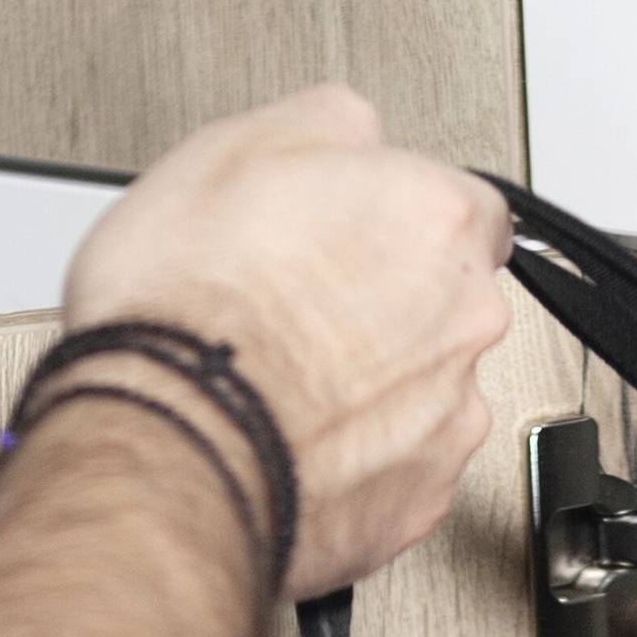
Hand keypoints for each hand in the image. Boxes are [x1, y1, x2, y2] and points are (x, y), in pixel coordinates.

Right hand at [63, 84, 513, 596]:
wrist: (170, 454)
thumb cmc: (190, 316)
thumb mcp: (232, 151)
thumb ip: (324, 128)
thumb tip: (351, 138)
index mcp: (433, 225)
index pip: (467, 209)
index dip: (401, 219)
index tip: (363, 235)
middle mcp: (461, 326)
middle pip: (447, 306)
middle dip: (387, 308)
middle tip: (303, 312)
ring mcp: (446, 426)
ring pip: (426, 395)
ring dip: (373, 390)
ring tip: (287, 389)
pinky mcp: (416, 508)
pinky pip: (399, 473)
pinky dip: (358, 463)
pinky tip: (295, 446)